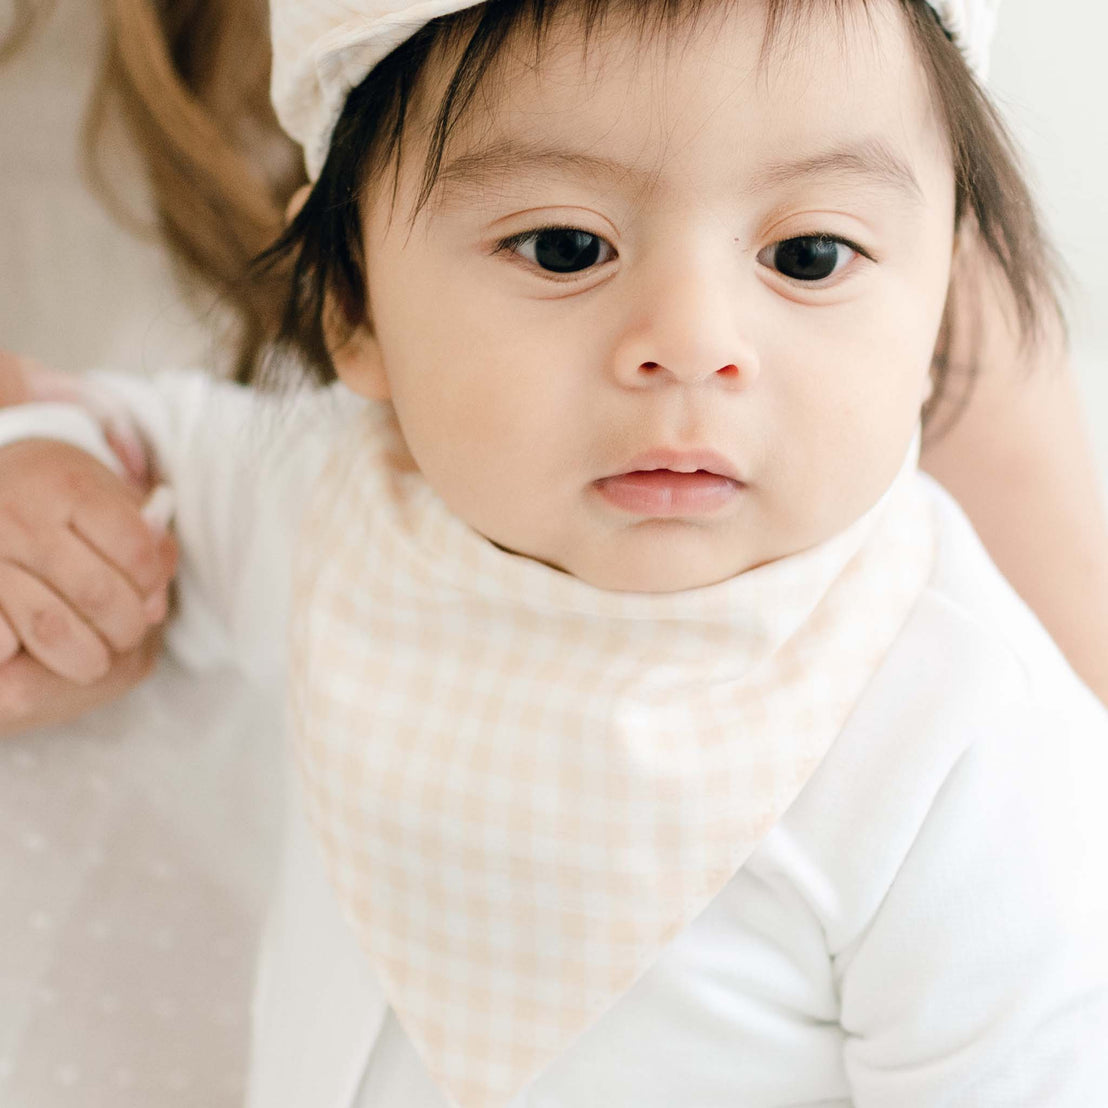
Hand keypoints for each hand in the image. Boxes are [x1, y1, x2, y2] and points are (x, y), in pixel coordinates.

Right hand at [0, 439, 177, 714]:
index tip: (148, 594)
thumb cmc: (57, 500)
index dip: (152, 583)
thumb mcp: (107, 499)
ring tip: (93, 659)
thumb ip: (145, 545)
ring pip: (51, 627)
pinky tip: (30, 650)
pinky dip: (20, 655)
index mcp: (68, 487)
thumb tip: (154, 610)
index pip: (135, 550)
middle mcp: (20, 517)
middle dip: (125, 628)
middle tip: (126, 636)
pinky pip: (2, 641)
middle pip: (97, 593)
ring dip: (85, 656)